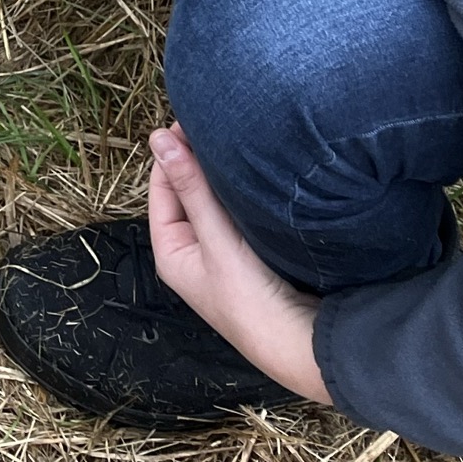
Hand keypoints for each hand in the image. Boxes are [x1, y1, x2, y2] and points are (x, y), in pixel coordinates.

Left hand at [148, 124, 328, 402]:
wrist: (303, 343)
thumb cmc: (251, 299)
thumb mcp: (217, 240)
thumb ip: (190, 188)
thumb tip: (159, 137)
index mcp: (172, 251)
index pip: (161, 187)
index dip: (172, 153)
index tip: (188, 119)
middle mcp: (193, 252)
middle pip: (187, 192)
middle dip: (196, 160)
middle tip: (214, 122)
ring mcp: (222, 254)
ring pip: (214, 201)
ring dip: (220, 175)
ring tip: (232, 140)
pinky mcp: (251, 254)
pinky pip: (237, 213)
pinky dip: (240, 192)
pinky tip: (253, 171)